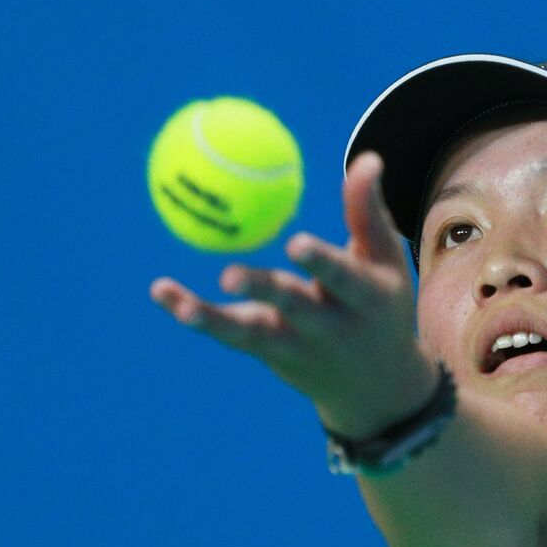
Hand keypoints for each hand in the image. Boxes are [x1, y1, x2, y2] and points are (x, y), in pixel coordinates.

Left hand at [150, 151, 438, 438]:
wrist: (376, 387)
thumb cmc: (381, 306)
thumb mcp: (385, 263)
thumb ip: (368, 212)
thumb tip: (366, 159)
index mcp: (366, 300)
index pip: (343, 279)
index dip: (320, 263)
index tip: (296, 244)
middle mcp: (330, 328)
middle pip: (293, 308)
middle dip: (263, 293)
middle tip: (228, 276)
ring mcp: (296, 346)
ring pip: (251, 333)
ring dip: (214, 320)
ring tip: (182, 306)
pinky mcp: (268, 353)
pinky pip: (229, 333)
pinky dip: (194, 313)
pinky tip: (161, 293)